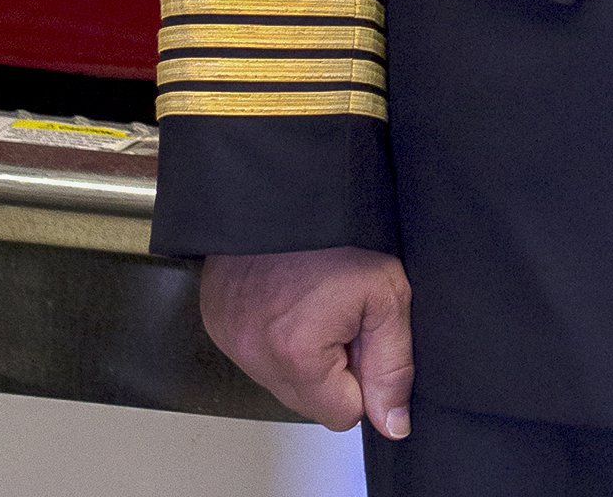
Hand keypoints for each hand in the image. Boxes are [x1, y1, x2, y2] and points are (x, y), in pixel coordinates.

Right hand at [200, 246, 413, 436]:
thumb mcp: (386, 293)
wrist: (285, 188)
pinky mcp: (218, 325)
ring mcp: (231, 342)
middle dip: (334, 367)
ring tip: (315, 302)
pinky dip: (277, 337)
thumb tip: (394, 424)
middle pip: (312, 401)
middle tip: (341, 313)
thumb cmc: (339, 232)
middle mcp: (255, 357)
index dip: (364, 377)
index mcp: (298, 355)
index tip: (363, 336)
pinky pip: (257, 356)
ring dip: (305, 354)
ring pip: (284, 381)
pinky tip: (290, 300)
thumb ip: (394, 364)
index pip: (344, 414)